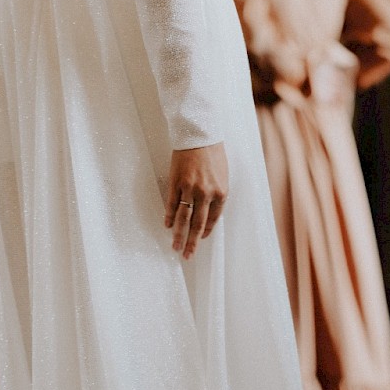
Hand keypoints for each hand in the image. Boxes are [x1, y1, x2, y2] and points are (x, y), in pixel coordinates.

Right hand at [164, 143, 228, 260]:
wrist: (200, 134)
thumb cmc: (213, 153)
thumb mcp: (222, 174)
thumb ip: (217, 193)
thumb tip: (209, 211)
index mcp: (221, 192)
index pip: (213, 219)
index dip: (206, 231)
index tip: (200, 239)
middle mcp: (206, 193)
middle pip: (197, 224)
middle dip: (192, 242)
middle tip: (186, 255)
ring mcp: (190, 189)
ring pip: (183, 218)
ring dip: (178, 234)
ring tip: (175, 247)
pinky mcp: (176, 183)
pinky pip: (171, 204)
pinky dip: (168, 216)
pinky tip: (166, 225)